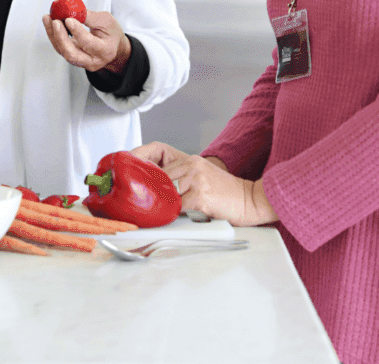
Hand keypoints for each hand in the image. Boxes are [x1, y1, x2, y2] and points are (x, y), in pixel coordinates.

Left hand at [41, 9, 131, 73]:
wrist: (113, 47)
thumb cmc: (111, 34)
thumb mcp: (107, 22)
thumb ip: (91, 17)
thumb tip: (74, 10)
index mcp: (105, 51)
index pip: (88, 43)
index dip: (77, 32)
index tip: (69, 19)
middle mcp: (92, 61)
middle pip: (71, 54)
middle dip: (61, 37)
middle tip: (55, 22)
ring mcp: (81, 61)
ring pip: (62, 51)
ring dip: (53, 34)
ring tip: (48, 18)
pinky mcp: (72, 58)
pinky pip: (59, 48)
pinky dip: (53, 35)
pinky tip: (49, 23)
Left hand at [131, 141, 277, 226]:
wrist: (250, 200)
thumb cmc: (226, 193)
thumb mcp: (203, 177)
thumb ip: (181, 179)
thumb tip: (156, 189)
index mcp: (191, 160)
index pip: (158, 160)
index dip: (141, 166)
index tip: (128, 173)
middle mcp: (192, 167)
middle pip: (158, 178)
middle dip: (147, 190)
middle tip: (135, 201)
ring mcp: (196, 181)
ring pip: (166, 193)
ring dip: (159, 204)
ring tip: (152, 212)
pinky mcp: (200, 197)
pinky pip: (177, 207)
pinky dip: (172, 214)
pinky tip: (170, 218)